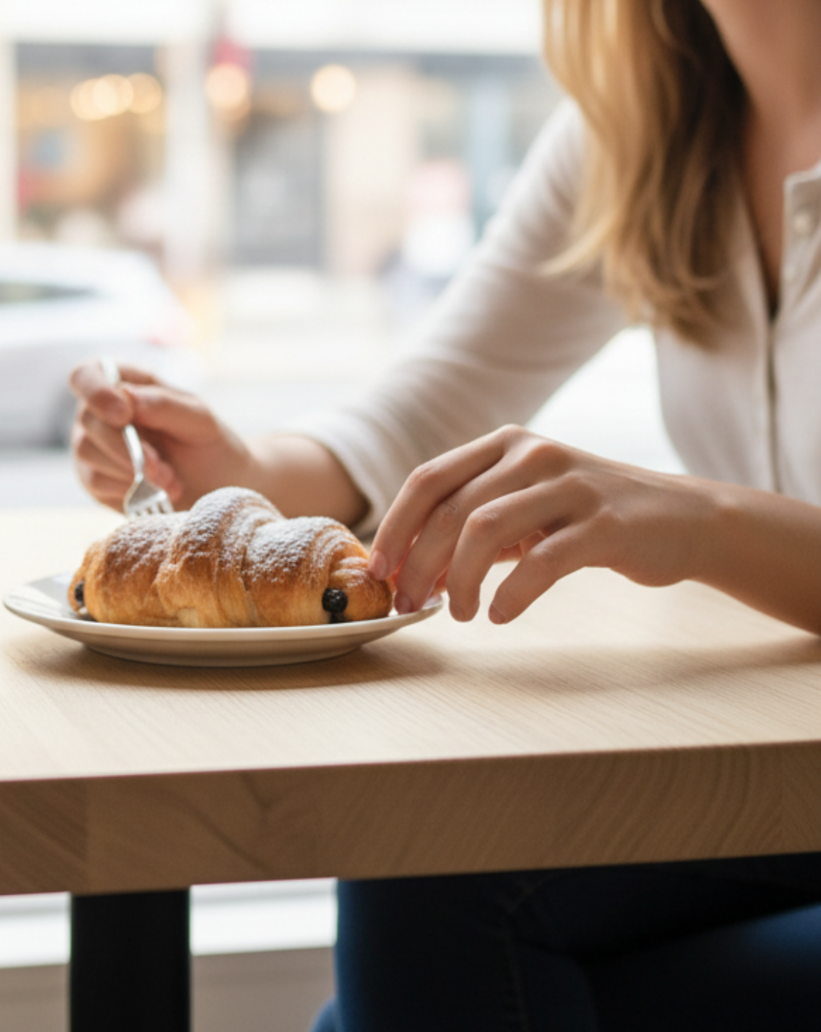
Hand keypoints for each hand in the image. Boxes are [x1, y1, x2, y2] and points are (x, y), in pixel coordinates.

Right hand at [69, 360, 254, 511]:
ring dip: (131, 470)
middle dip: (128, 447)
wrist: (216, 493)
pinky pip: (95, 480)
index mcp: (127, 382)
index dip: (96, 391)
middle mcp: (101, 411)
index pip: (86, 375)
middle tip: (164, 469)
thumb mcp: (200, 421)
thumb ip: (164, 404)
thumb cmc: (209, 447)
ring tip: (170, 481)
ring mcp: (94, 445)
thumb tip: (126, 396)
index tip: (124, 415)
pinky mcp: (94, 478)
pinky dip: (128, 488)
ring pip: (88, 450)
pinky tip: (154, 492)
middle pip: (88, 418)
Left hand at [368, 425, 720, 622]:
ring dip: (459, 580)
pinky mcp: (605, 524)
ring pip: (485, 529)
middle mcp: (532, 455)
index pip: (427, 479)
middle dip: (418, 563)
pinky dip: (512, 594)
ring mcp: (570, 485)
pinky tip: (501, 615)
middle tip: (411, 604)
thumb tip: (409, 570)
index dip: (395, 526)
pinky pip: (542, 562)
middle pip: (450, 510)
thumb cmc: (588, 518)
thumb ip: (473, 525)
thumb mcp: (526, 506)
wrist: (684, 519)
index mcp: (504, 445)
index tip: (377, 570)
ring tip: (460, 614)